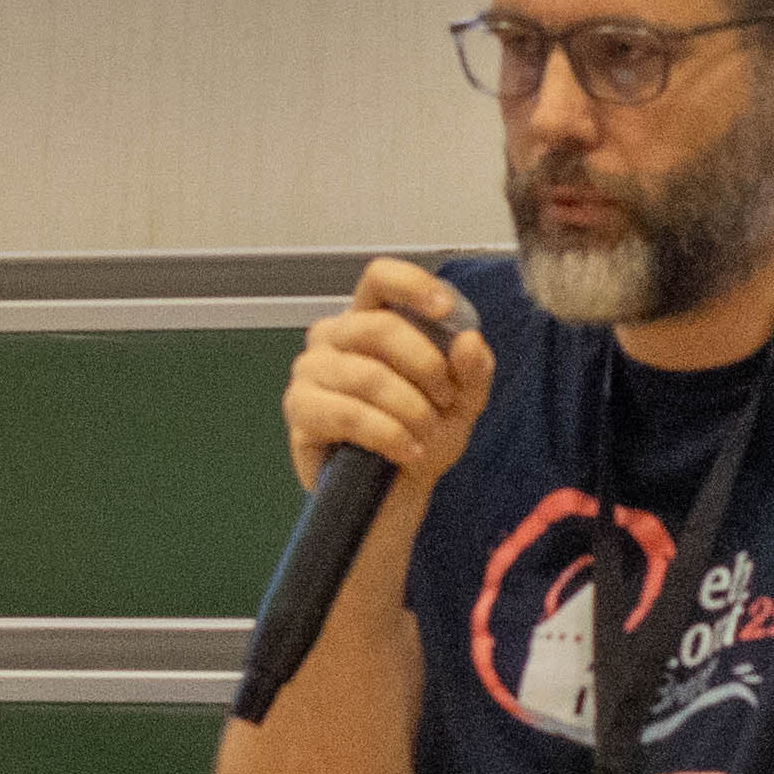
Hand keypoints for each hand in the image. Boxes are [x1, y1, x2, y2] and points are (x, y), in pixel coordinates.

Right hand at [281, 257, 499, 493]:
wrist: (396, 494)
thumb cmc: (421, 436)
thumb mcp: (462, 403)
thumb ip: (473, 370)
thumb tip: (469, 339)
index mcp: (369, 320)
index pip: (380, 279)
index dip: (412, 285)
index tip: (445, 311)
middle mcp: (333, 336)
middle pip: (378, 328)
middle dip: (426, 367)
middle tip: (446, 400)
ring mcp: (310, 371)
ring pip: (369, 376)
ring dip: (411, 410)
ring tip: (426, 435)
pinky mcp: (301, 410)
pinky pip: (349, 414)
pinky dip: (388, 434)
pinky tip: (408, 450)